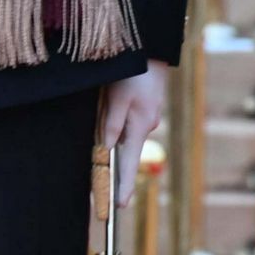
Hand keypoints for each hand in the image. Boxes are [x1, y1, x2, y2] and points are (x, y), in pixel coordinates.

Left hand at [97, 64, 172, 205]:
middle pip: (124, 149)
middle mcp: (146, 125)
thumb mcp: (118, 98)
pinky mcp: (144, 107)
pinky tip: (112, 102)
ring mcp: (147, 116)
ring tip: (106, 110)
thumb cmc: (134, 71)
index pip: (129, 163)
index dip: (123, 185)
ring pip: (124, 133)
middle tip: (102, 172)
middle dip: (112, 159)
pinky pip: (127, 121)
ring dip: (111, 130)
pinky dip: (117, 119)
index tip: (118, 206)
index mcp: (140, 126)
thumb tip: (106, 149)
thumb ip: (112, 123)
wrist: (152, 47)